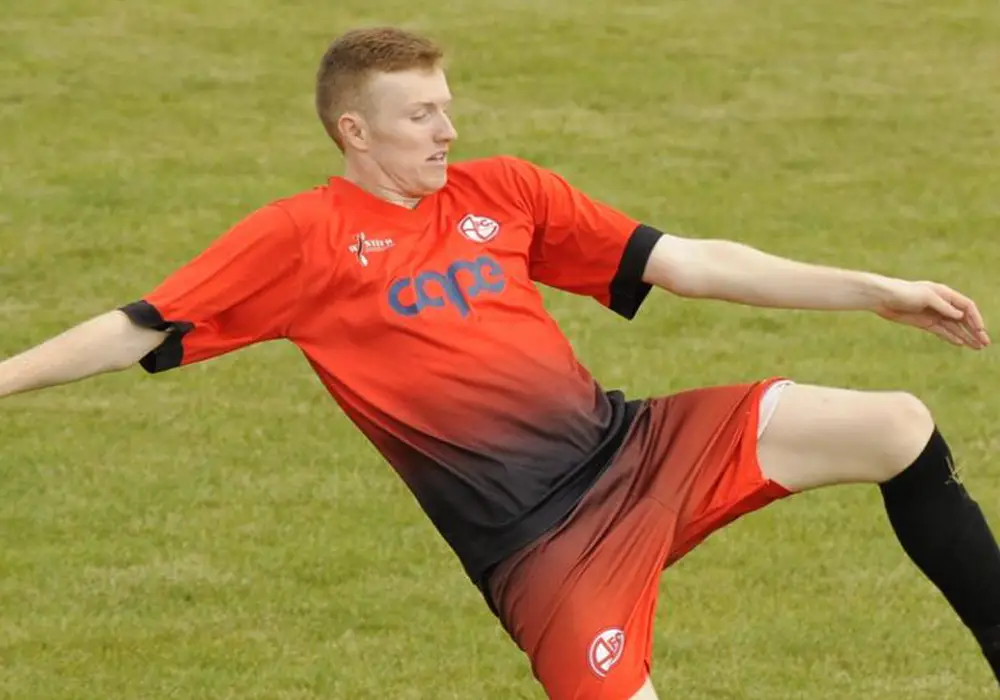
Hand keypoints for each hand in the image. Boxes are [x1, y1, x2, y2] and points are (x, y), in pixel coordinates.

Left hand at [873, 279, 989, 349]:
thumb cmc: (904, 292)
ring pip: (954, 327)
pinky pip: (942, 331)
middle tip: (985, 343)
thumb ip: (943, 307)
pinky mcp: (925, 323)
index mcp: (945, 294)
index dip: (975, 318)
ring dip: (966, 336)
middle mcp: (942, 304)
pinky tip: (961, 344)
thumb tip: (960, 316)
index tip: (980, 330)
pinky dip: (951, 337)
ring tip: (977, 347)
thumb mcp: (926, 297)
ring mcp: (934, 314)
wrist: (883, 298)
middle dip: (975, 331)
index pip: (966, 306)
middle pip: (963, 319)